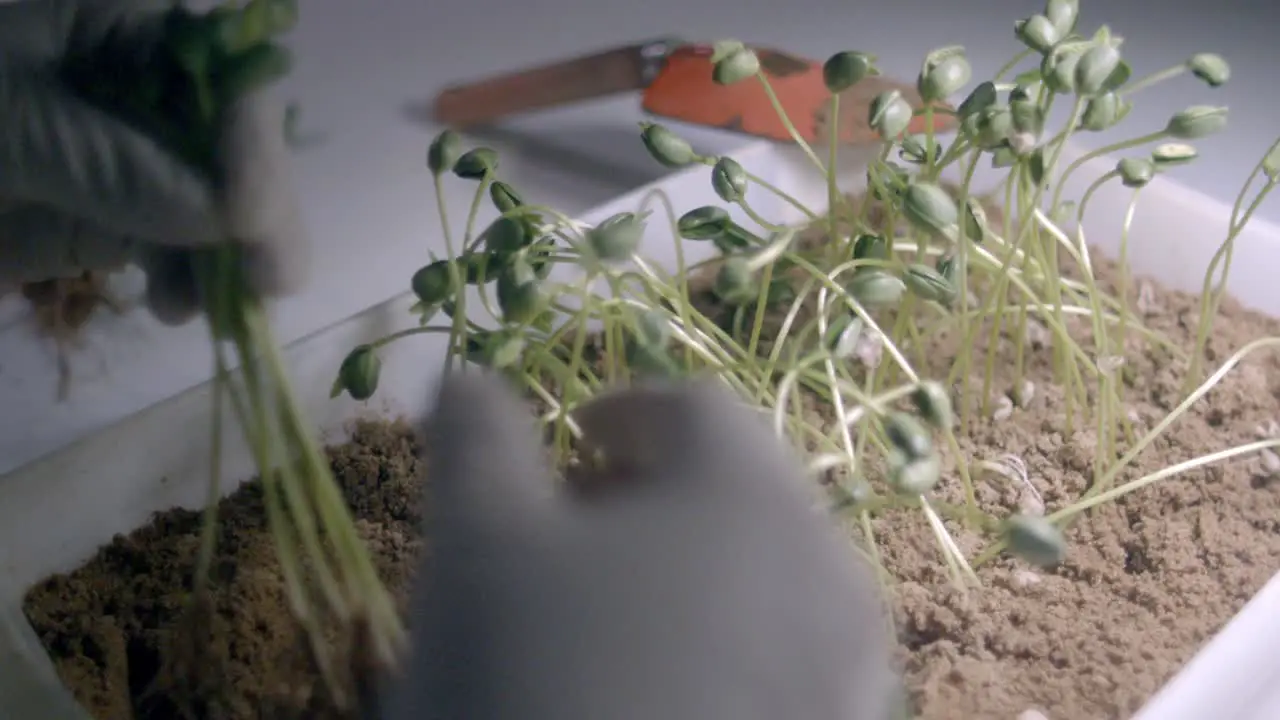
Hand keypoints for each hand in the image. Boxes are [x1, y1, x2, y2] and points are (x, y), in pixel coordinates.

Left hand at [0, 0, 306, 324]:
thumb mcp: (19, 126)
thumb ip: (119, 167)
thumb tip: (229, 215)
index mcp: (130, 32)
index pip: (227, 78)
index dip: (250, 142)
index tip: (249, 212)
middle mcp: (153, 92)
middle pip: (238, 148)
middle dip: (260, 210)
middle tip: (275, 278)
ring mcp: (142, 159)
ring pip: (222, 207)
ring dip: (234, 260)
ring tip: (229, 311)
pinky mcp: (124, 217)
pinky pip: (185, 249)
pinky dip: (195, 282)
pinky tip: (185, 309)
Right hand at [388, 373, 897, 719]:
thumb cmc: (532, 677)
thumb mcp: (477, 543)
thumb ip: (476, 438)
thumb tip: (468, 376)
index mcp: (751, 494)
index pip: (695, 409)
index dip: (620, 410)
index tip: (564, 444)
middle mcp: (828, 570)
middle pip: (742, 491)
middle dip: (656, 494)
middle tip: (576, 531)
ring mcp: (848, 669)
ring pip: (771, 580)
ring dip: (695, 572)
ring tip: (611, 617)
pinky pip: (787, 662)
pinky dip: (728, 647)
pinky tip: (657, 693)